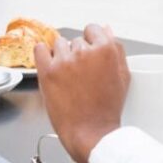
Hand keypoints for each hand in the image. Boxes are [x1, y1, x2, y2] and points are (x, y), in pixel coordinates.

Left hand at [34, 24, 129, 162]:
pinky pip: (40, 49)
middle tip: (81, 74)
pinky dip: (43, 53)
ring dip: (62, 55)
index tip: (89, 54)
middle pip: (76, 40)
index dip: (91, 42)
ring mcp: (65, 61)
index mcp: (106, 50)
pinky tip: (50, 64)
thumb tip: (107, 30)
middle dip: (78, 53)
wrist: (91, 133)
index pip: (93, 29)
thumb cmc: (107, 109)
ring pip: (59, 44)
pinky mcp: (48, 71)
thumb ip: (116, 49)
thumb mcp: (123, 76)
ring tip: (68, 75)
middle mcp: (85, 52)